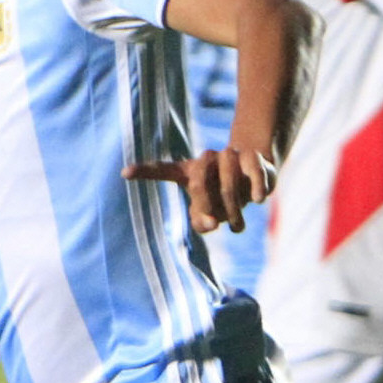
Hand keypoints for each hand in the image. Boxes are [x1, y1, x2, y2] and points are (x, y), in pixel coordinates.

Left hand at [124, 148, 275, 235]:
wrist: (257, 176)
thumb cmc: (224, 198)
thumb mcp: (210, 214)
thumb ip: (202, 223)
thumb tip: (211, 223)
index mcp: (189, 172)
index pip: (163, 170)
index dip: (144, 172)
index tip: (124, 174)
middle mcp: (205, 159)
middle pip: (198, 183)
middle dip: (208, 207)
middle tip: (217, 225)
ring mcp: (228, 156)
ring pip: (227, 184)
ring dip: (234, 210)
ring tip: (237, 226)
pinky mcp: (251, 157)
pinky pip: (252, 173)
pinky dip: (255, 190)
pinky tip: (258, 200)